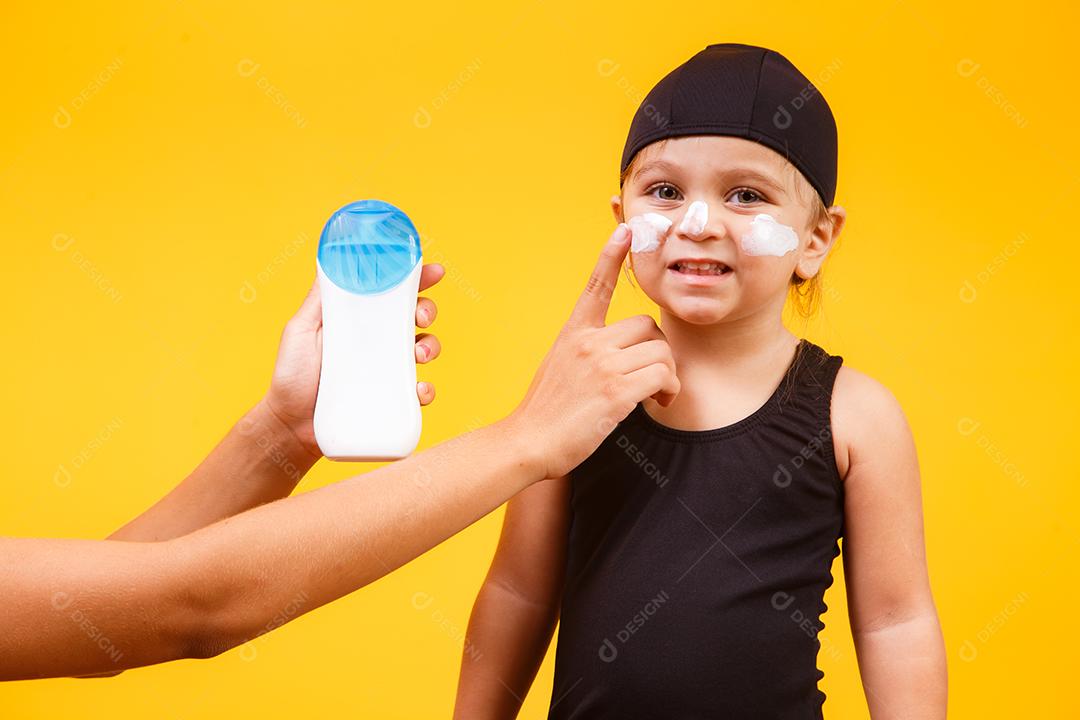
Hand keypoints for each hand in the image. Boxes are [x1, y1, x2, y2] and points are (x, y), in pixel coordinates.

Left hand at [262, 264, 445, 457]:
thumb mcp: (300, 329)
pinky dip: (425, 390)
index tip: (434, 272)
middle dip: (428, 310)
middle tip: (420, 317)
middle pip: (416, 316)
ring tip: (418, 355)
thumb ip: (318, 300)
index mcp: (359, 319)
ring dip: (431, 346)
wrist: (291, 425)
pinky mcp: (392, 398)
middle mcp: (378, 341)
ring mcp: (387, 369)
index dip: (416, 279)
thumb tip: (331, 263)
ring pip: (425, 349)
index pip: (391, 292)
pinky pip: (419, 392)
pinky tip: (417, 391)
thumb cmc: (292, 375)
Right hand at [508, 224, 679, 479]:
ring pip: (661, 351)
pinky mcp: (616, 391)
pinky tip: (659, 403)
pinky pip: (663, 375)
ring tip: (658, 396)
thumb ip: (586, 353)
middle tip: (656, 378)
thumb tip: (616, 357)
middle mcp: (588, 343)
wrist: (528, 443)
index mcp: (573, 334)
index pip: (595, 287)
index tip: (625, 230)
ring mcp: (602, 365)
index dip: (611, 257)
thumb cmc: (545, 414)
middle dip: (659, 351)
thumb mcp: (559, 368)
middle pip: (648, 326)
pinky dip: (670, 390)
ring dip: (668, 376)